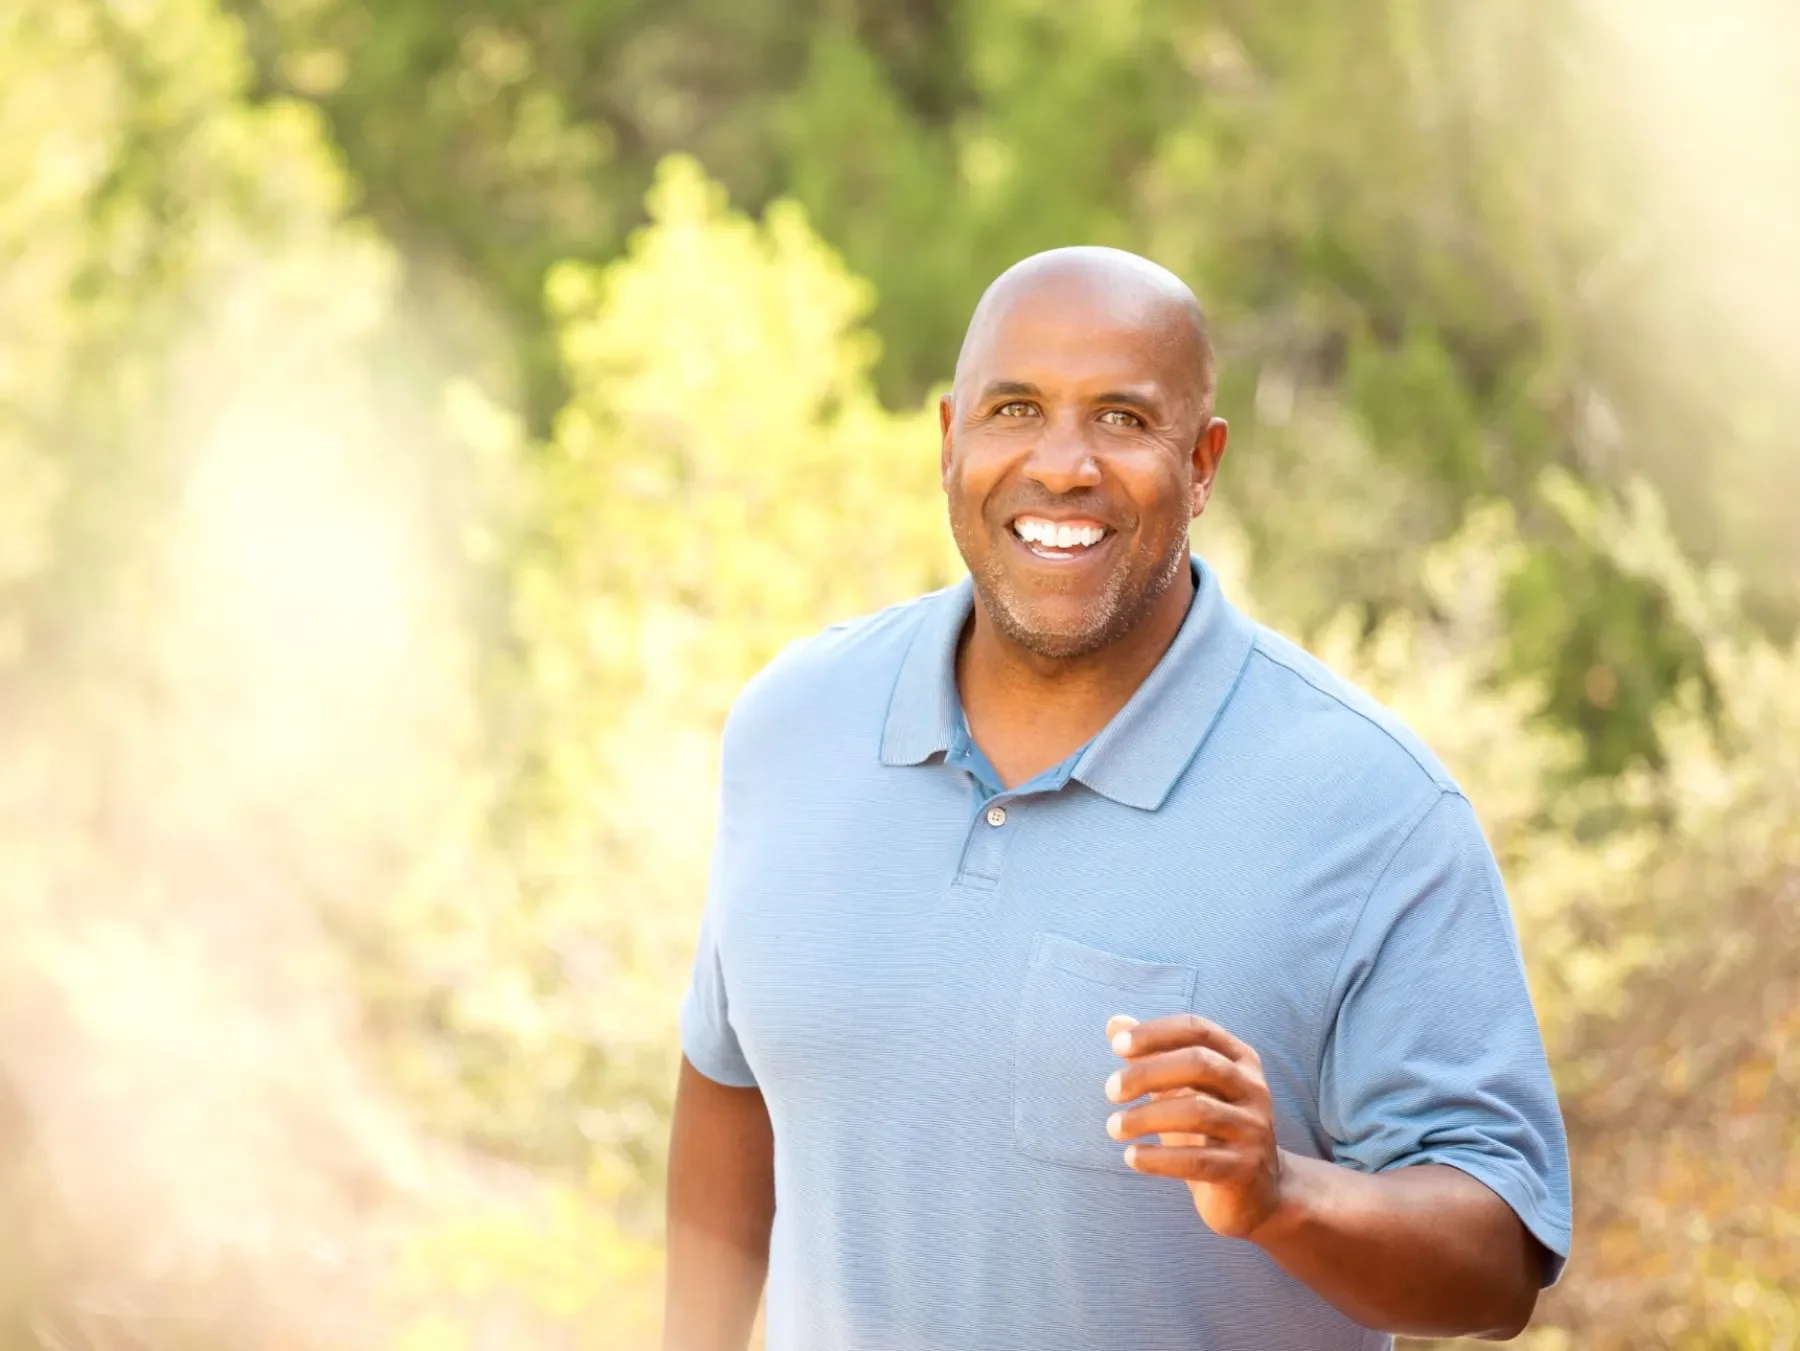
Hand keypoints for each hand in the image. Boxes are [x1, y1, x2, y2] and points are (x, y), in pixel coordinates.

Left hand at [1104, 1013, 1285, 1239]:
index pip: (1197, 1030)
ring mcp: (1253, 1128)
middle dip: (1147, 1073)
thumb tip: (1114, 1022)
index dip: (1155, 1033)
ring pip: (1198, 1112)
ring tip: (1114, 1127)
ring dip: (1146, 1117)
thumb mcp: (1181, 1089)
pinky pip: (1198, 1160)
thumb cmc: (1209, 1130)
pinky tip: (1132, 1157)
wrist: (1254, 1192)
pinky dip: (1159, 1158)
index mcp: (1239, 1059)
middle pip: (1198, 1063)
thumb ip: (1151, 1055)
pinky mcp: (1245, 1168)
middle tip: (1111, 1090)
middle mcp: (1252, 1088)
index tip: (1116, 1046)